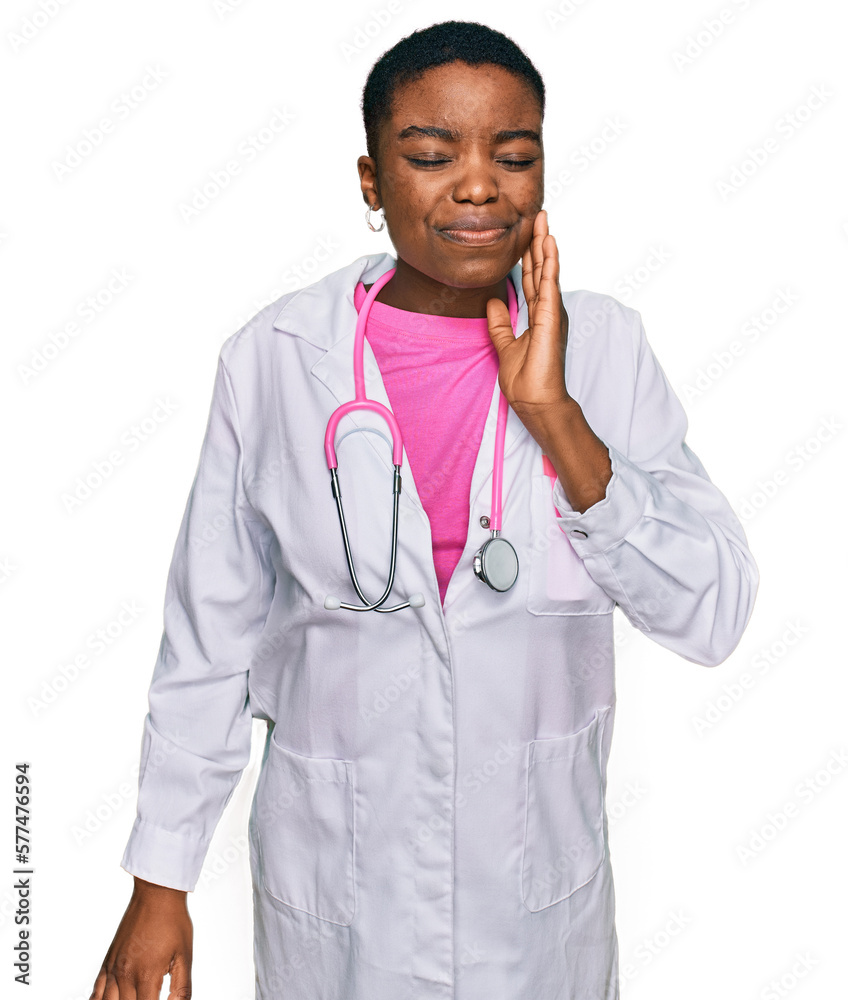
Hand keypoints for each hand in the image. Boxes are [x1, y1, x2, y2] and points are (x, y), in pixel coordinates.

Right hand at [90, 878, 192, 998]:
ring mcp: (113, 969)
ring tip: (133, 999)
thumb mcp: (185, 956)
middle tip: (149, 998)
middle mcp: (125, 975)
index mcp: (146, 975)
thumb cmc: (173, 921)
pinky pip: (96, 992)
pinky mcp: (108, 962)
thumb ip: (181, 988)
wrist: (157, 894)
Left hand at [486, 208, 570, 420]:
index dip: (529, 256)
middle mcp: (547, 310)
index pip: (533, 279)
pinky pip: (549, 284)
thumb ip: (499, 323)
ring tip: (543, 220)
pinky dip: (549, 263)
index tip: (527, 233)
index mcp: (538, 315)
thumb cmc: (526, 380)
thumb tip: (492, 301)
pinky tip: (548, 244)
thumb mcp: (504, 346)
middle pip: (541, 269)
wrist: (535, 401)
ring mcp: (551, 313)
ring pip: (547, 271)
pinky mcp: (550, 318)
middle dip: (538, 242)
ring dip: (545, 245)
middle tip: (538, 215)